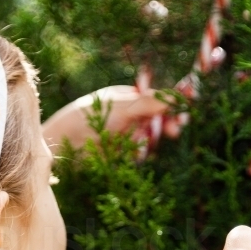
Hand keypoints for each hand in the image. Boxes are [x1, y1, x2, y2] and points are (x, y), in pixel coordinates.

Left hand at [42, 84, 172, 151]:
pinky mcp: (121, 152)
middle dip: (166, 125)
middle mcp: (129, 115)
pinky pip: (138, 153)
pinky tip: (128, 152)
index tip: (185, 111)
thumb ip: (150, 102)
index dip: (172, 105)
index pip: (158, 100)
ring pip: (149, 138)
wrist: (65, 143)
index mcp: (129, 98)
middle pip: (157, 120)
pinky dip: (137, 153)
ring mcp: (126, 134)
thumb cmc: (90, 116)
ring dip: (148, 140)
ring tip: (139, 140)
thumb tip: (176, 96)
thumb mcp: (123, 107)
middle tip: (174, 131)